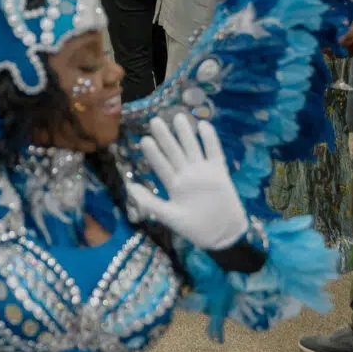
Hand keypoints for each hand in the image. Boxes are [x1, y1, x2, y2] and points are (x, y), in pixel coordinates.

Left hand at [130, 114, 249, 249]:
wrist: (222, 235)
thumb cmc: (194, 228)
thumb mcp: (170, 217)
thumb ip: (151, 203)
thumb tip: (130, 189)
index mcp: (174, 185)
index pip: (161, 165)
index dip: (153, 153)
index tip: (144, 139)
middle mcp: (187, 175)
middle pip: (174, 152)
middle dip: (165, 137)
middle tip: (155, 120)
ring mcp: (203, 172)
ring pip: (192, 148)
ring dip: (186, 134)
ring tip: (178, 117)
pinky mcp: (219, 173)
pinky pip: (214, 152)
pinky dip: (210, 140)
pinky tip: (203, 126)